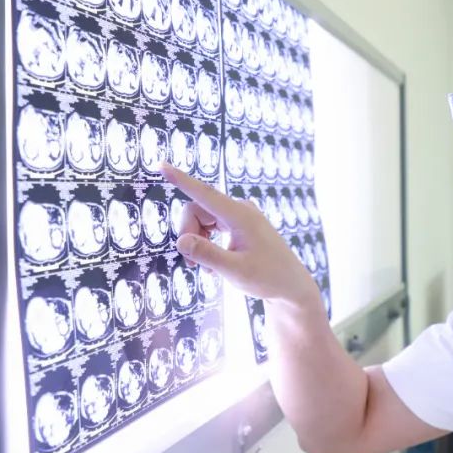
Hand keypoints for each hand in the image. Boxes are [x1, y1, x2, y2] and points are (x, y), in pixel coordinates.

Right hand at [161, 162, 319, 305]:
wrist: (291, 287)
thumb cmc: (268, 278)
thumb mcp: (235, 270)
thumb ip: (207, 254)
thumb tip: (181, 241)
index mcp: (240, 216)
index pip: (203, 193)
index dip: (180, 180)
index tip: (161, 165)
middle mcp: (240, 211)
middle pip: (197, 210)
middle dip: (189, 235)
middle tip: (193, 264)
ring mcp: (240, 217)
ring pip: (202, 220)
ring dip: (197, 242)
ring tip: (206, 269)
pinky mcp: (240, 226)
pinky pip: (211, 227)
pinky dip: (207, 244)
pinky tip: (214, 266)